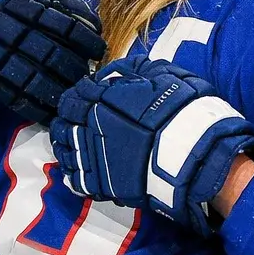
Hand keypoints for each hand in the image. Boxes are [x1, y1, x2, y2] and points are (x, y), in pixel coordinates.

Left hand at [50, 56, 253, 236]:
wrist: (189, 151)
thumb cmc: (177, 109)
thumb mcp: (159, 74)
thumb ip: (130, 70)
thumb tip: (112, 73)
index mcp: (100, 101)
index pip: (74, 96)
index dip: (77, 96)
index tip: (83, 96)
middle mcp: (89, 128)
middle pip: (64, 124)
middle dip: (66, 120)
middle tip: (72, 120)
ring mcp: (92, 157)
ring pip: (65, 151)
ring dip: (65, 146)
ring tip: (70, 144)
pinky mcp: (100, 183)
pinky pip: (75, 180)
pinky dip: (72, 175)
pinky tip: (75, 171)